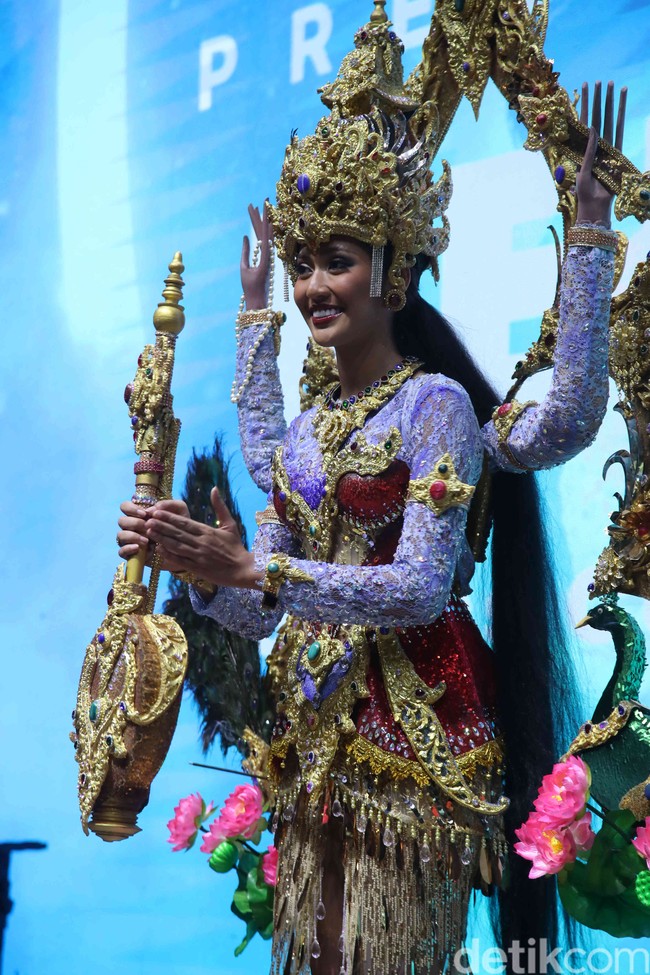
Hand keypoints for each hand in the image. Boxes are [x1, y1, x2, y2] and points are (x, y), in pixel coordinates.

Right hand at [117, 499, 188, 571]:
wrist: (183, 549)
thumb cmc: (178, 527)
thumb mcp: (180, 512)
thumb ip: (170, 505)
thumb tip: (154, 507)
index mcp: (139, 515)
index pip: (125, 506)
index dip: (131, 508)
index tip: (144, 514)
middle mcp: (132, 527)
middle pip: (121, 520)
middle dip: (134, 522)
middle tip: (147, 527)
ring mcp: (130, 541)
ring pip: (120, 535)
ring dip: (132, 536)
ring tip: (146, 540)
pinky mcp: (131, 554)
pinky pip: (121, 551)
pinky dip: (128, 549)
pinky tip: (138, 548)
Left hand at [144, 488, 261, 589]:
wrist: (243, 569)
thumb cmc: (236, 547)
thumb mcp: (231, 524)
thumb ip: (220, 507)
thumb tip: (214, 488)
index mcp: (208, 532)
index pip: (185, 523)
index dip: (170, 517)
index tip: (157, 511)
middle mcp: (202, 543)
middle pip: (178, 533)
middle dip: (161, 526)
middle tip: (147, 519)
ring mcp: (199, 556)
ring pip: (176, 546)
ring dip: (161, 539)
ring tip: (149, 532)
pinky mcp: (198, 568)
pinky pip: (180, 561)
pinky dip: (169, 556)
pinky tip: (158, 550)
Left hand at [241, 202, 273, 309]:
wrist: (256, 299)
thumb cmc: (250, 286)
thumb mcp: (244, 266)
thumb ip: (245, 252)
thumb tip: (245, 238)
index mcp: (262, 254)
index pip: (259, 233)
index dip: (256, 219)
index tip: (254, 207)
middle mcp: (266, 253)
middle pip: (263, 231)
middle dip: (261, 215)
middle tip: (261, 200)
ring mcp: (267, 257)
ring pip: (266, 235)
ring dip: (266, 220)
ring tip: (265, 204)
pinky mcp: (267, 262)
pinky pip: (267, 245)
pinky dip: (268, 234)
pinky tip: (268, 222)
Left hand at [576, 81, 626, 227]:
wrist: (595, 206)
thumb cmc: (584, 192)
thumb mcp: (581, 170)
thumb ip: (587, 151)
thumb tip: (593, 129)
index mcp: (581, 148)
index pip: (581, 121)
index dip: (582, 105)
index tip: (583, 87)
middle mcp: (594, 144)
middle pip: (596, 115)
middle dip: (597, 98)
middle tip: (600, 80)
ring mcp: (606, 146)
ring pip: (607, 118)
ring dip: (609, 102)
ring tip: (612, 85)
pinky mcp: (616, 151)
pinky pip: (618, 130)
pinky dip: (619, 116)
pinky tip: (621, 103)